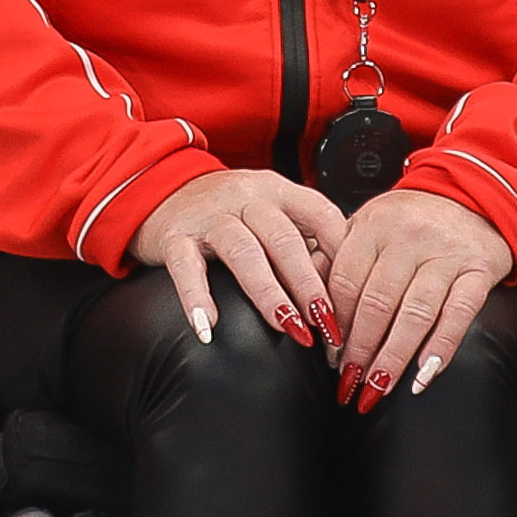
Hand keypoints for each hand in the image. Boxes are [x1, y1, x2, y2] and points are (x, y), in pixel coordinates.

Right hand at [131, 166, 347, 344]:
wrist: (160, 189)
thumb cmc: (226, 211)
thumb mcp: (267, 212)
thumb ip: (301, 239)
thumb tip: (338, 286)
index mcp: (277, 190)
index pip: (321, 214)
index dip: (343, 253)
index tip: (356, 291)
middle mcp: (246, 198)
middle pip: (285, 239)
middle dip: (310, 285)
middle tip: (327, 324)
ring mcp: (210, 217)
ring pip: (244, 252)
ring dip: (269, 293)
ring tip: (287, 326)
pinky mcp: (175, 237)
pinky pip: (186, 268)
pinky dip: (197, 298)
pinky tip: (208, 327)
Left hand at [321, 187, 512, 404]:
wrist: (474, 196)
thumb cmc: (413, 219)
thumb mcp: (369, 225)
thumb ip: (338, 257)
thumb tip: (307, 302)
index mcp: (374, 225)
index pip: (346, 283)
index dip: (335, 324)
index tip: (329, 355)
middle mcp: (409, 237)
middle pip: (377, 303)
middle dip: (359, 350)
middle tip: (349, 382)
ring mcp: (446, 253)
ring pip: (414, 314)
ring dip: (393, 357)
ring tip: (378, 386)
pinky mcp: (478, 269)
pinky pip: (459, 314)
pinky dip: (441, 348)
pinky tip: (424, 375)